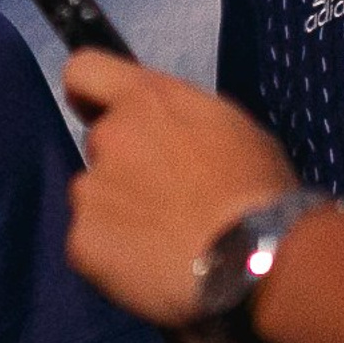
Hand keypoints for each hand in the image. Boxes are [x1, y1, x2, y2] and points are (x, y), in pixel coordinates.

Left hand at [63, 49, 301, 326]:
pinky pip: (89, 248)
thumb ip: (185, 121)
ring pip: (93, 200)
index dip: (89, 95)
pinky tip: (151, 272)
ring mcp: (91, 189)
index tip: (96, 113)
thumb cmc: (260, 194)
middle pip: (99, 147)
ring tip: (163, 246)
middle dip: (124, 171)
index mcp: (149, 100)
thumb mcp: (234, 130)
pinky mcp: (83, 241)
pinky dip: (112, 261)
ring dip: (118, 217)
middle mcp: (111, 135)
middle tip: (165, 204)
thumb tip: (174, 135)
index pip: (85, 70)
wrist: (255, 261)